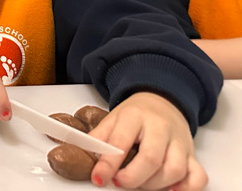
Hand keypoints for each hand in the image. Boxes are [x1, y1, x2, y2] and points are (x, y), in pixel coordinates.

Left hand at [89, 92, 205, 189]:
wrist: (162, 101)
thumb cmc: (135, 115)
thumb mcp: (112, 119)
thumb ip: (99, 138)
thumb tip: (84, 157)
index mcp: (135, 116)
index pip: (121, 142)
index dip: (109, 164)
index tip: (99, 178)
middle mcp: (160, 128)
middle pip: (151, 159)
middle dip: (133, 178)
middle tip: (120, 182)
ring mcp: (179, 142)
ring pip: (174, 170)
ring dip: (155, 185)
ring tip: (140, 184)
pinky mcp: (192, 154)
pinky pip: (198, 177)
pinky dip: (186, 189)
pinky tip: (169, 190)